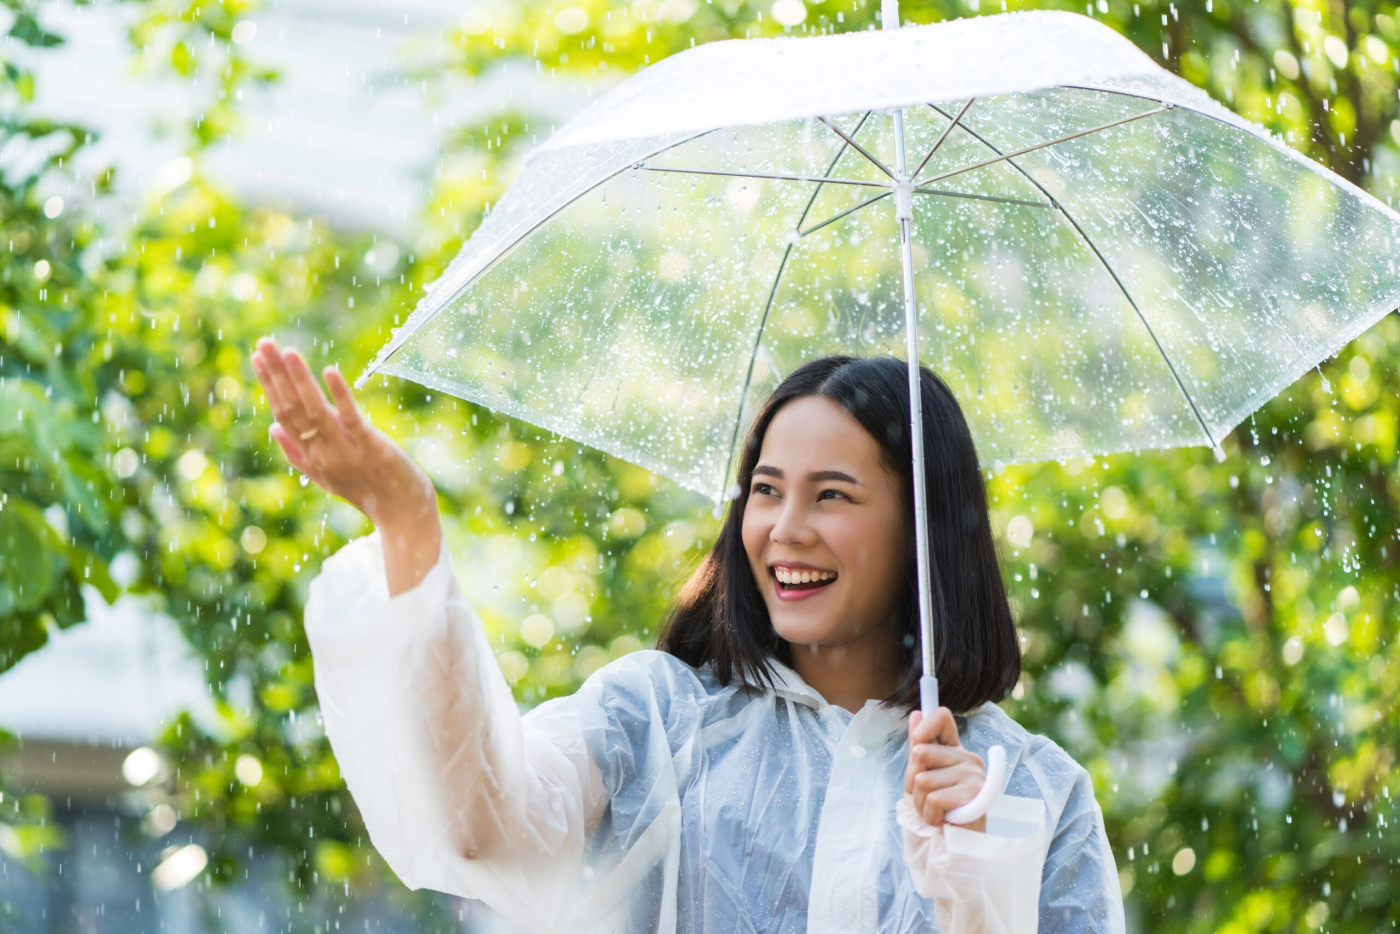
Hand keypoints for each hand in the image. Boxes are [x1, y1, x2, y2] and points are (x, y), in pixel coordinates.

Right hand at [250, 337, 433, 525]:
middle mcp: (322, 451)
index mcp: (311, 455)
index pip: (283, 414)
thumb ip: (297, 453)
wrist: (402, 514)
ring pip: (315, 410)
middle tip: (263, 343)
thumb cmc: (366, 492)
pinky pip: (351, 418)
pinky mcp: (370, 445)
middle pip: (293, 408)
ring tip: (287, 352)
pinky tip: (329, 371)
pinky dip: (339, 394)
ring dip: (300, 379)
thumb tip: (272, 428)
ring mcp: (345, 448)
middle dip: (276, 375)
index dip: (270, 385)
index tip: (257, 357)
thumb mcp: (325, 476)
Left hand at [904, 706, 986, 832]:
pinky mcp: (975, 795)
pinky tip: (942, 820)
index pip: (941, 717)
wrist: (953, 843)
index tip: (916, 742)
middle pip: (920, 752)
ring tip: (935, 810)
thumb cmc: (938, 808)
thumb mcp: (921, 775)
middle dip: (913, 781)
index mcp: (954, 749)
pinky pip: (934, 799)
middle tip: (927, 796)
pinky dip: (930, 815)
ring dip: (920, 803)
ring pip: (922, 781)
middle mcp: (967, 758)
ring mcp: (973, 775)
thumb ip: (919, 746)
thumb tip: (915, 713)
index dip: (923, 726)